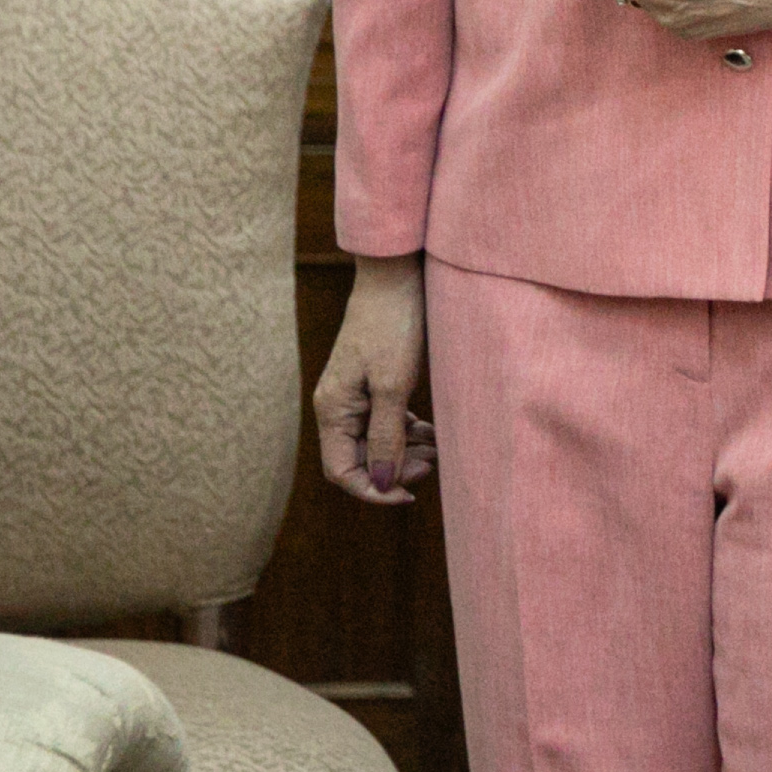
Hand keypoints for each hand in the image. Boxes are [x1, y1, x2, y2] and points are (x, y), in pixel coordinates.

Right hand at [312, 257, 430, 504]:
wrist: (397, 277)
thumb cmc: (394, 326)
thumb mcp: (394, 385)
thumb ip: (386, 436)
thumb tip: (383, 483)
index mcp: (333, 410)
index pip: (342, 471)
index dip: (374, 490)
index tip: (411, 494)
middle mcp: (338, 406)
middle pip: (359, 460)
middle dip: (395, 471)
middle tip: (434, 463)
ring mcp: (355, 394)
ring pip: (376, 443)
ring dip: (406, 453)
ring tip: (439, 448)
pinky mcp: (374, 383)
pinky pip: (387, 423)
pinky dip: (410, 432)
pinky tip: (434, 431)